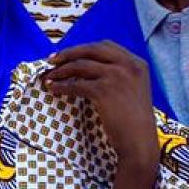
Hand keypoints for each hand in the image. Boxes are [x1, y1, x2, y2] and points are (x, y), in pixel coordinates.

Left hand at [43, 42, 158, 172]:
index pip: (106, 46)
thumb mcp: (132, 90)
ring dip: (61, 71)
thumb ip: (118, 76)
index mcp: (136, 63)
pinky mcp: (104, 90)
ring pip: (80, 65)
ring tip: (48, 77)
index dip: (84, 49)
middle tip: (51, 60)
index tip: (68, 54)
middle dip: (68, 53)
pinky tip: (53, 89)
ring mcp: (117, 76)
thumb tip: (87, 68)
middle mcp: (128, 65)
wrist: (139, 141)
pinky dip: (62, 86)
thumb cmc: (133, 122)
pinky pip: (76, 84)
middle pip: (91, 50)